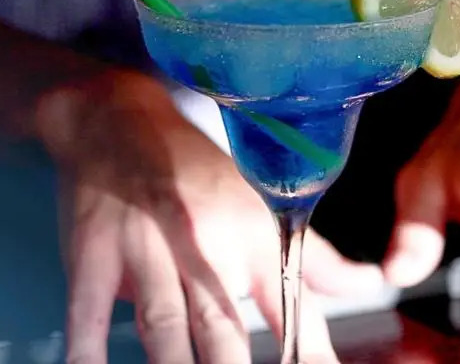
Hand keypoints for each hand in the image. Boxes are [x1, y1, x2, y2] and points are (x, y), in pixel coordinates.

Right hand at [35, 71, 382, 363]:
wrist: (120, 119)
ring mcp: (145, 245)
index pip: (290, 304)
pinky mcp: (93, 250)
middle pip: (223, 324)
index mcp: (252, 235)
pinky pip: (89, 306)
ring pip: (165, 322)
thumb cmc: (196, 173)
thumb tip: (370, 285)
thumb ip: (314, 258)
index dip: (307, 351)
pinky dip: (89, 344)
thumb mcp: (260, 206)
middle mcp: (204, 241)